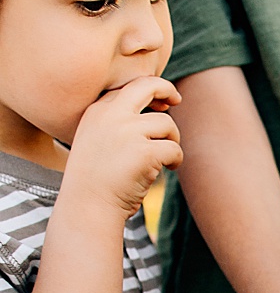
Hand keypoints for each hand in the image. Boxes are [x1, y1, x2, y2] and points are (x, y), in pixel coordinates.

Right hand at [62, 76, 182, 216]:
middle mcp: (111, 115)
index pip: (128, 88)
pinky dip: (176, 160)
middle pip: (147, 85)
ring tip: (166, 158)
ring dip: (172, 140)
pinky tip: (168, 169)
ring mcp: (127, 132)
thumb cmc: (96, 179)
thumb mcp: (98, 141)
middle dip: (167, 88)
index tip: (159, 104)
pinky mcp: (145, 152)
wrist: (88, 206)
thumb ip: (118, 122)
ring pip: (167, 123)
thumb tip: (161, 106)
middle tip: (177, 99)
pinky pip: (174, 148)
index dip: (148, 92)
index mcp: (97, 111)